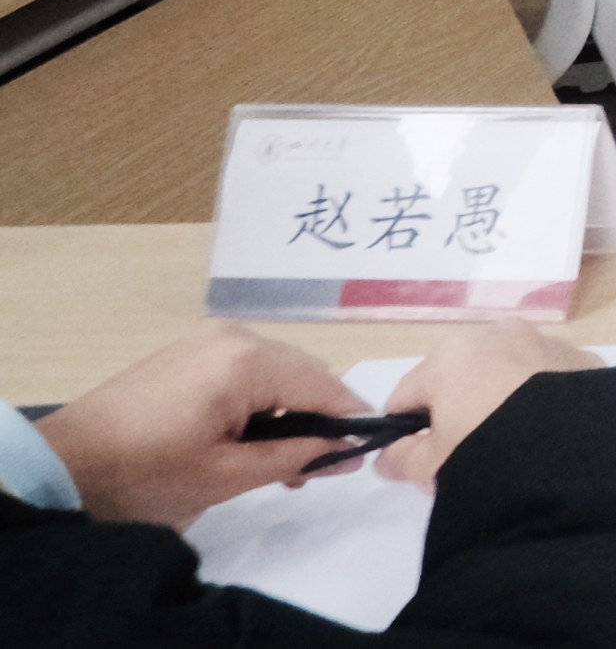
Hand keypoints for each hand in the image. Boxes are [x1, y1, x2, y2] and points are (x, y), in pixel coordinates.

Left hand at [36, 322, 371, 525]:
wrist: (63, 466)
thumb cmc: (146, 474)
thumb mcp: (229, 475)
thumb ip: (298, 457)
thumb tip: (351, 451)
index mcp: (248, 360)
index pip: (325, 386)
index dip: (348, 423)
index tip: (358, 460)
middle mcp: (235, 335)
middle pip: (304, 373)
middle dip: (315, 418)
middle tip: (307, 471)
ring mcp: (208, 338)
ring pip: (277, 371)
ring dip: (286, 412)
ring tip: (273, 462)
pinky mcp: (189, 350)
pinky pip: (246, 369)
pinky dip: (257, 401)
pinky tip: (243, 438)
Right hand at [378, 322, 598, 487]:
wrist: (570, 458)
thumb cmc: (484, 453)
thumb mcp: (429, 466)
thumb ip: (399, 457)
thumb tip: (387, 456)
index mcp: (451, 354)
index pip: (408, 394)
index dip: (405, 429)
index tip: (415, 456)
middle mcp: (499, 334)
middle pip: (462, 377)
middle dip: (460, 408)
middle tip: (469, 450)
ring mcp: (547, 342)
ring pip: (510, 372)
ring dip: (504, 398)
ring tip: (514, 441)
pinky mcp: (586, 360)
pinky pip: (551, 379)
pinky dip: (545, 400)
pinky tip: (549, 431)